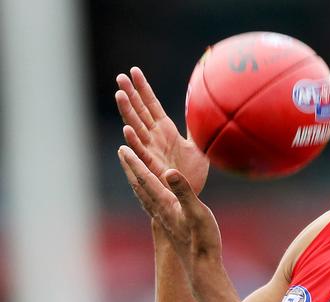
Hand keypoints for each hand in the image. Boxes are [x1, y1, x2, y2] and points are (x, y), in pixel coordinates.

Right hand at [115, 67, 208, 194]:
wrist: (189, 195)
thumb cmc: (193, 174)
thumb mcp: (199, 147)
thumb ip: (196, 129)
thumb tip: (203, 112)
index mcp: (164, 129)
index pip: (151, 104)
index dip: (143, 88)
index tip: (134, 71)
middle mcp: (154, 137)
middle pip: (139, 111)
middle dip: (130, 94)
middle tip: (120, 77)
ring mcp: (150, 150)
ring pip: (136, 127)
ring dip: (127, 112)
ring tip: (120, 94)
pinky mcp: (151, 166)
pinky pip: (141, 152)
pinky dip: (134, 141)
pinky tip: (127, 129)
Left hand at [118, 145, 221, 291]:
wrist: (202, 269)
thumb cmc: (203, 241)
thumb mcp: (198, 212)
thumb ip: (184, 191)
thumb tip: (170, 172)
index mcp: (166, 204)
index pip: (147, 179)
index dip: (135, 162)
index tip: (123, 147)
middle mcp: (160, 211)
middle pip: (140, 186)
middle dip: (131, 167)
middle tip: (121, 151)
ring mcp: (164, 220)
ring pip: (145, 196)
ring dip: (136, 180)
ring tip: (132, 169)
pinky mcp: (170, 227)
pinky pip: (153, 205)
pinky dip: (147, 194)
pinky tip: (150, 196)